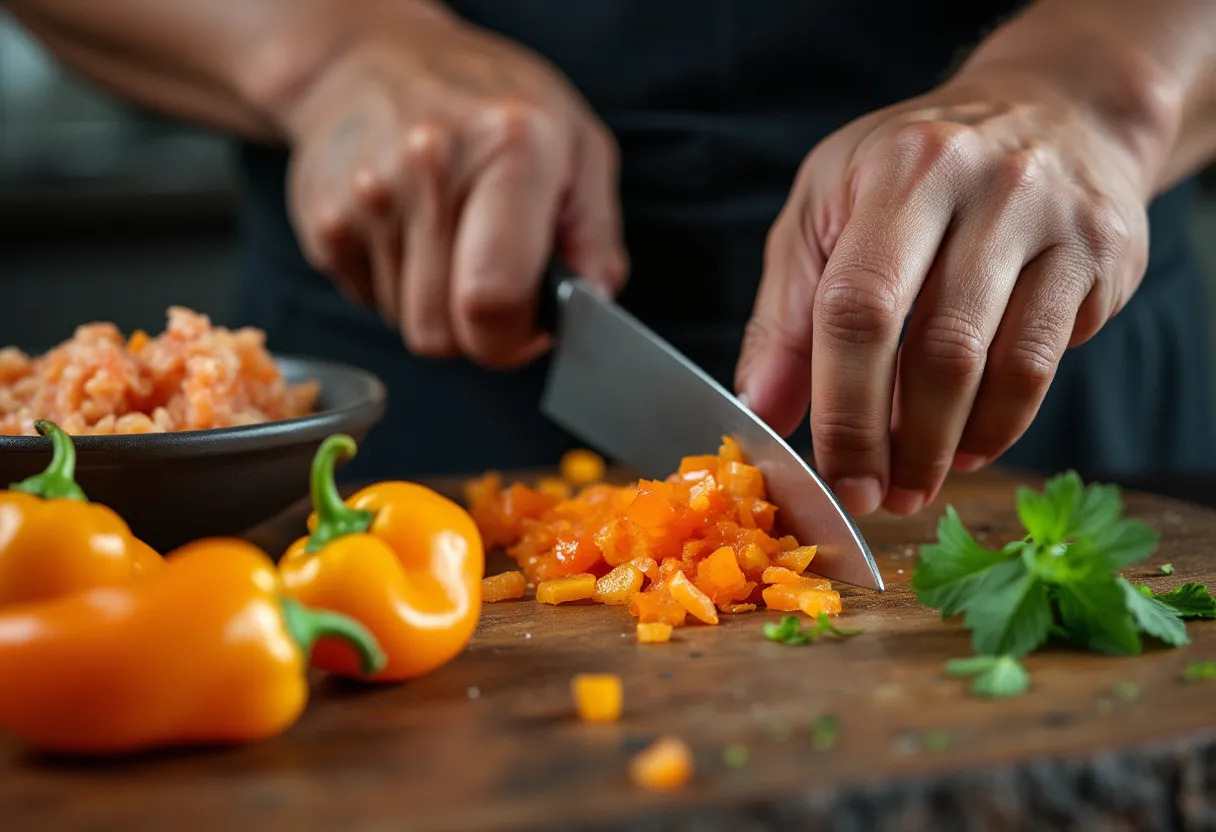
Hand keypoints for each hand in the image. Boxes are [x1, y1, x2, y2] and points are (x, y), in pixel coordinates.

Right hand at [281, 2, 626, 365]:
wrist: (372, 58)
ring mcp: (369, 194)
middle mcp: (431, 167)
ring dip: (434, 304)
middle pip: (441, 333)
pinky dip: (394, 284)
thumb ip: (596, 237)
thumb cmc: (488, 105)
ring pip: (406, 324)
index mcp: (510, 148)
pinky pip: (368, 301)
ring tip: (448, 240)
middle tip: (491, 283)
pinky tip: (408, 232)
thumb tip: (592, 306)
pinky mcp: (323, 218)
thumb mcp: (576, 147)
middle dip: (474, 332)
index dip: (513, 340)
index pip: (494, 300)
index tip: (527, 325)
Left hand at [736, 73, 1148, 515]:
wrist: (1051, 110)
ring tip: (914, 483)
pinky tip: (968, 448)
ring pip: (997, 366)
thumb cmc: (910, 173)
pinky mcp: (1099, 257)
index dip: (843, 408)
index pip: (858, 308)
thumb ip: (787, 314)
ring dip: (948, 445)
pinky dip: (1001, 424)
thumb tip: (759, 409)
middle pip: (935, 347)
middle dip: (896, 443)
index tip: (833, 475)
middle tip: (874, 497)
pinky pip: (1044, 365)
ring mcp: (1051, 221)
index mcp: (897, 173)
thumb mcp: (826, 215)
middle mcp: (983, 187)